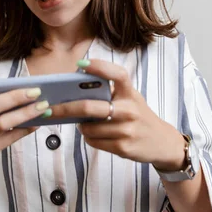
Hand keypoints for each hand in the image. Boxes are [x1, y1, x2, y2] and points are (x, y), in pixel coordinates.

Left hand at [50, 59, 185, 169]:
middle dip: (65, 108)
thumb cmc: (138, 116)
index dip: (100, 67)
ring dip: (80, 126)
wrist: (161, 142)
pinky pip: (93, 141)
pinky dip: (88, 137)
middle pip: (89, 107)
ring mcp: (126, 130)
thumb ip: (109, 93)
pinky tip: (94, 134)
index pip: (117, 74)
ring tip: (83, 123)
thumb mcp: (130, 99)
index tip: (81, 64)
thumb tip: (73, 92)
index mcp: (130, 93)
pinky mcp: (123, 147)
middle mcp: (129, 110)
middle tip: (49, 108)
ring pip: (88, 128)